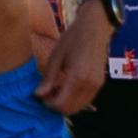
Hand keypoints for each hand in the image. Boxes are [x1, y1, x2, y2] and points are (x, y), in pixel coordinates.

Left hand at [35, 0, 108, 117]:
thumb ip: (48, 78)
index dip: (48, 104)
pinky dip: (74, 99)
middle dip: (56, 106)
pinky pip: (86, 99)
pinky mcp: (100, 83)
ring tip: (55, 90)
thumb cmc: (72, 39)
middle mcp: (89, 84)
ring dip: (66, 104)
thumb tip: (38, 95)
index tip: (40, 96)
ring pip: (79, 107)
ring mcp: (97, 85)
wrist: (95, 28)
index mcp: (77, 77)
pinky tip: (65, 88)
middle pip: (70, 109)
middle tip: (46, 94)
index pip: (61, 104)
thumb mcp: (56, 56)